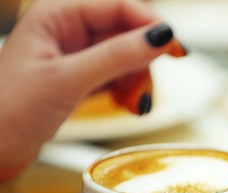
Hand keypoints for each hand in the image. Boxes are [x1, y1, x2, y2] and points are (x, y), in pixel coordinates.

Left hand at [0, 0, 184, 180]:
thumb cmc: (8, 111)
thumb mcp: (69, 80)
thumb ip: (117, 56)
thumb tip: (160, 36)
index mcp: (57, 16)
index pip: (119, 7)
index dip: (152, 26)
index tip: (177, 48)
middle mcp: (67, 32)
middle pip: (127, 33)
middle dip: (143, 60)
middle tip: (145, 86)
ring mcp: (74, 58)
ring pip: (126, 57)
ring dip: (136, 80)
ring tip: (131, 103)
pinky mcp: (78, 82)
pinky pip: (116, 77)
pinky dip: (126, 91)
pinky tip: (125, 105)